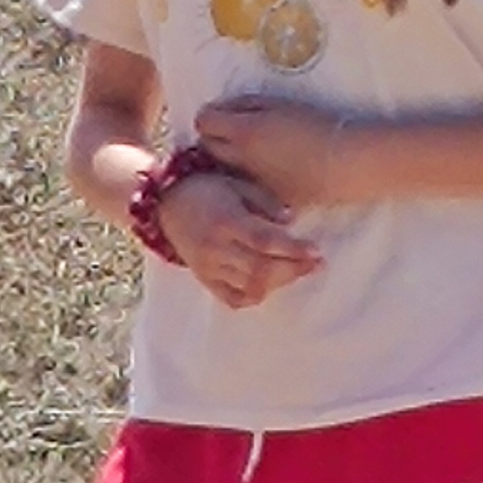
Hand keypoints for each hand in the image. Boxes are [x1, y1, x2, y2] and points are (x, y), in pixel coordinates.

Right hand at [157, 165, 321, 312]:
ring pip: (250, 286)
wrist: (165, 203)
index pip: (264, 241)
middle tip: (315, 264)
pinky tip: (268, 283)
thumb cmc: (207, 188)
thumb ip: (264, 201)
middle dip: (293, 269)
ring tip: (295, 270)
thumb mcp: (236, 184)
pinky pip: (233, 298)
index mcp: (226, 222)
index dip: (293, 249)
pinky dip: (254, 295)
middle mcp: (216, 249)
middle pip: (261, 269)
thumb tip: (290, 221)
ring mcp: (209, 267)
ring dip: (279, 281)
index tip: (316, 252)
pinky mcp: (204, 279)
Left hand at [191, 95, 356, 214]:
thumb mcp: (280, 104)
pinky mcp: (265, 201)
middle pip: (208, 148)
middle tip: (235, 133)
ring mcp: (251, 184)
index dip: (210, 116)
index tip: (222, 115)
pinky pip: (247, 189)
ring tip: (256, 154)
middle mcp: (240, 161)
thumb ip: (246, 104)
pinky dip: (251, 181)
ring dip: (231, 161)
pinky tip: (271, 174)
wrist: (344, 163)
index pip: (203, 122)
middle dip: (215, 139)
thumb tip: (223, 107)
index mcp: (244, 132)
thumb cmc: (317, 125)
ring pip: (225, 171)